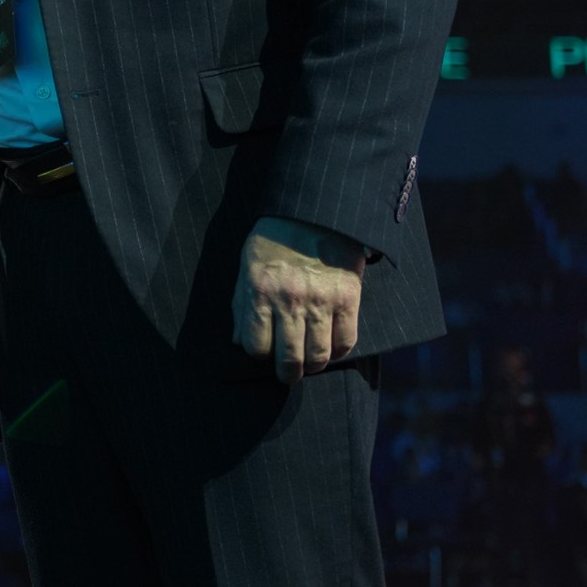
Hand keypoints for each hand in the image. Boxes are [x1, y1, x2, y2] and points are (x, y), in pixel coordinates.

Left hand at [232, 216, 366, 382]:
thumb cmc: (274, 240)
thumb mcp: (246, 267)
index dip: (259, 354)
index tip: (264, 350)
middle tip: (288, 374)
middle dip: (286, 373)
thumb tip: (238, 341)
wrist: (315, 212)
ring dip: (312, 366)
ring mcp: (320, 301)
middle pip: (287, 358)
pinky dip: (339, 351)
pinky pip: (346, 340)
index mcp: (259, 292)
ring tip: (309, 364)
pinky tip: (331, 347)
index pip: (255, 346)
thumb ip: (241, 305)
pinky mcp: (348, 298)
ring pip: (317, 355)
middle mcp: (289, 300)